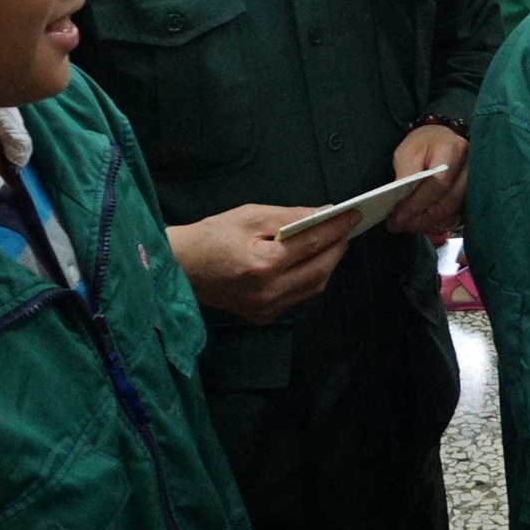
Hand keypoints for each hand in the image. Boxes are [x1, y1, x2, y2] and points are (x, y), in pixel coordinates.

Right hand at [165, 204, 356, 325]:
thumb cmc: (209, 237)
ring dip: (327, 265)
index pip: (313, 243)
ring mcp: (266, 308)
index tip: (353, 214)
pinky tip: (310, 262)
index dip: (336, 227)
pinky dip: (310, 279)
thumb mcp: (249, 216)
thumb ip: (290, 216)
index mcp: (264, 264)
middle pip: (320, 270)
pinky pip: (298, 297)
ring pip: (313, 287)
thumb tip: (324, 213)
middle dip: (337, 247)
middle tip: (346, 229)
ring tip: (332, 243)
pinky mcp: (262, 316)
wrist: (177, 268)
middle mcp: (269, 292)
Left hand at [387, 124, 467, 233]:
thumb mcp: (408, 152)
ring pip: (451, 214)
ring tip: (406, 225)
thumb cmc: (424, 144)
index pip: (437, 184)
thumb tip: (400, 205)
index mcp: (453, 151)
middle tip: (397, 225)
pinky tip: (422, 223)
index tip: (396, 217)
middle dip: (419, 219)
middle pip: (446, 204)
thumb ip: (404, 176)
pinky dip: (437, 224)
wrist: (443, 141)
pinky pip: (456, 218)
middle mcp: (470, 169)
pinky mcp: (472, 196)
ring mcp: (475, 184)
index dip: (416, 204)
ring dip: (427, 224)